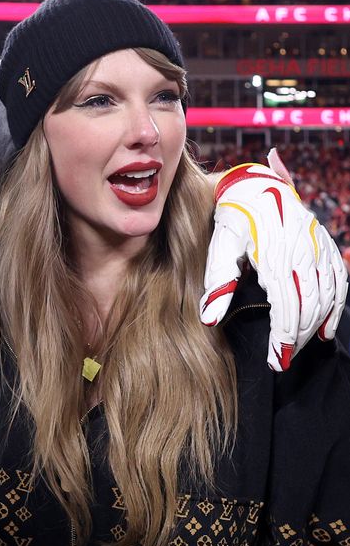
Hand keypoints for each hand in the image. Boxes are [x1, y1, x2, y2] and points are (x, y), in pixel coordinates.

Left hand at [200, 150, 347, 369]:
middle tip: (283, 361)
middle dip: (297, 338)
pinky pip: (340, 279)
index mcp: (275, 253)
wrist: (255, 184)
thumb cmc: (233, 217)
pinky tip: (324, 328)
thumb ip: (217, 281)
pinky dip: (336, 306)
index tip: (276, 362)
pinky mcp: (326, 244)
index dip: (283, 338)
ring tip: (296, 347)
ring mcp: (318, 247)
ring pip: (327, 296)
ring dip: (315, 325)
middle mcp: (303, 250)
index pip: (286, 306)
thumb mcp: (219, 245)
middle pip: (309, 305)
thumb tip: (209, 319)